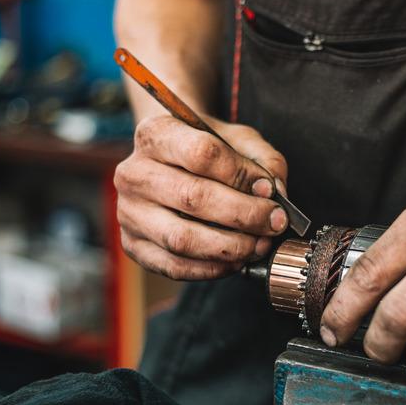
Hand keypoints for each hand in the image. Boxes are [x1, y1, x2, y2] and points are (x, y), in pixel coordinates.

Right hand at [115, 115, 288, 279]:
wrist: (169, 163)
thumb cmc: (206, 150)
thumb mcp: (237, 139)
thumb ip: (263, 160)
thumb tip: (276, 193)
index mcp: (156, 135)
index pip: (201, 153)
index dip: (241, 175)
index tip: (269, 190)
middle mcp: (134, 173)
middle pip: (192, 197)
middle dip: (243, 215)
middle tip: (274, 223)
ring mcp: (129, 212)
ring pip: (182, 238)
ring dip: (230, 247)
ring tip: (259, 245)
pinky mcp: (134, 245)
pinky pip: (174, 266)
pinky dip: (212, 269)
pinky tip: (236, 261)